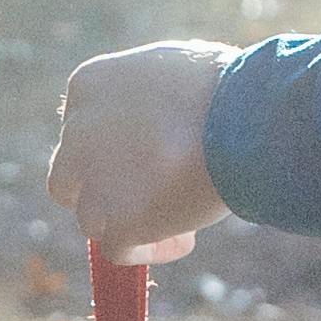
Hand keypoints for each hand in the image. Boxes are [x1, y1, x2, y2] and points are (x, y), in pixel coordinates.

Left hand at [48, 41, 232, 261]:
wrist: (250, 117)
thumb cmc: (227, 87)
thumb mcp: (169, 69)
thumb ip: (142, 98)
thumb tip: (150, 121)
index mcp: (89, 86)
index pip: (78, 132)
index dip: (109, 153)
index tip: (146, 159)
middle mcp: (77, 134)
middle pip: (69, 180)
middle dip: (102, 191)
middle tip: (147, 193)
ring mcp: (94, 183)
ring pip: (92, 219)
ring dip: (128, 221)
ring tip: (180, 214)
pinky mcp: (116, 224)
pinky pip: (118, 251)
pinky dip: (147, 250)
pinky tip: (184, 239)